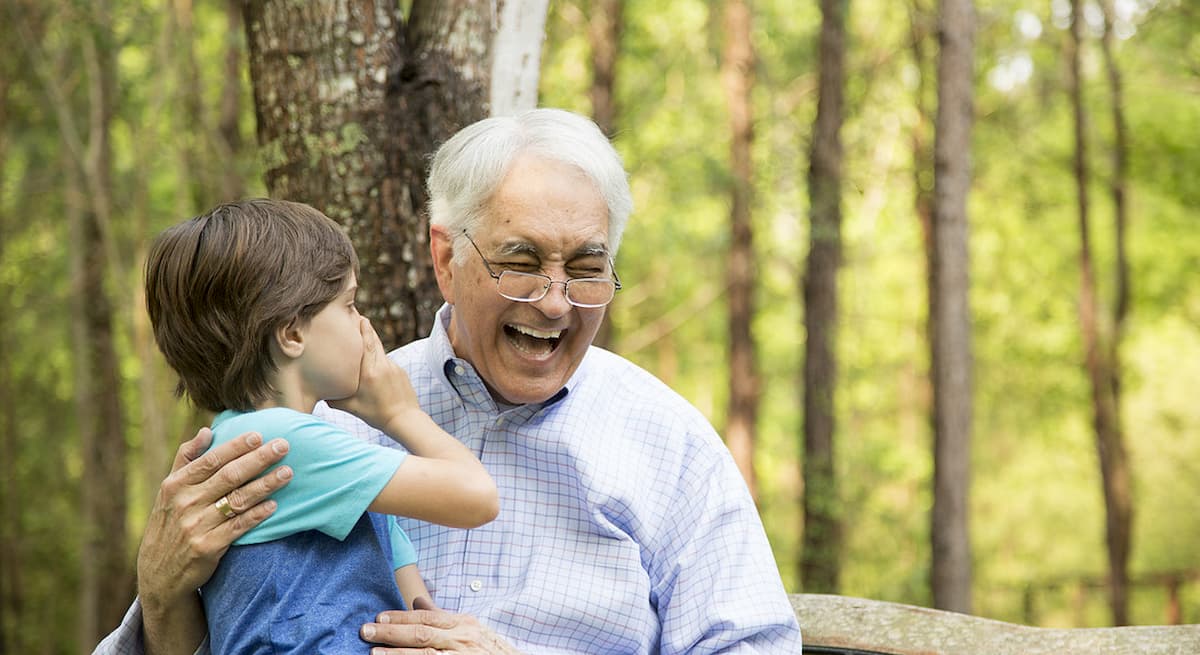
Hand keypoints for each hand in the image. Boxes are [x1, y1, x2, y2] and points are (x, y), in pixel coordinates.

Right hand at [137, 427, 290, 607]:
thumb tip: (206, 431)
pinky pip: (238, 527)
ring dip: (265, 485)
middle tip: (283, 446)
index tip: (259, 435)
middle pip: (229, 476)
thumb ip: (186, 459)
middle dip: (259, 459)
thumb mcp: (169, 491)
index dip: (236, 447)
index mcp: (176, 485)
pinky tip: (274, 505)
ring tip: (287, 473)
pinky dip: (257, 515)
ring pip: (238, 500)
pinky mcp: (208, 548)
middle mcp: (185, 503)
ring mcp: (196, 526)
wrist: (159, 573)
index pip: (211, 460)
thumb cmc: (170, 523)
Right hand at [329, 317, 420, 433]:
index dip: (364, 329)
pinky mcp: (400, 371)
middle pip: (374, 341)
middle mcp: (383, 366)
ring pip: (380, 351)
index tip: (360, 316)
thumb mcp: (351, 408)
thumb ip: (334, 399)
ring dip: (372, 344)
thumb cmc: (376, 415)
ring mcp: (394, 367)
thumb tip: (318, 392)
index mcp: (369, 372)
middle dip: (366, 329)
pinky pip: (387, 361)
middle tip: (358, 317)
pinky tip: (373, 363)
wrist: (405, 420)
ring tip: (362, 337)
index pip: (367, 344)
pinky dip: (379, 359)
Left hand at [360, 599, 521, 654]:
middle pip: (422, 633)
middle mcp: (463, 639)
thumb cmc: (491, 649)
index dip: (401, 616)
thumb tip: (417, 599)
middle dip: (392, 632)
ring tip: (374, 653)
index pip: (427, 616)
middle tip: (366, 630)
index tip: (379, 617)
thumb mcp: (470, 628)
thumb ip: (441, 615)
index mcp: (463, 623)